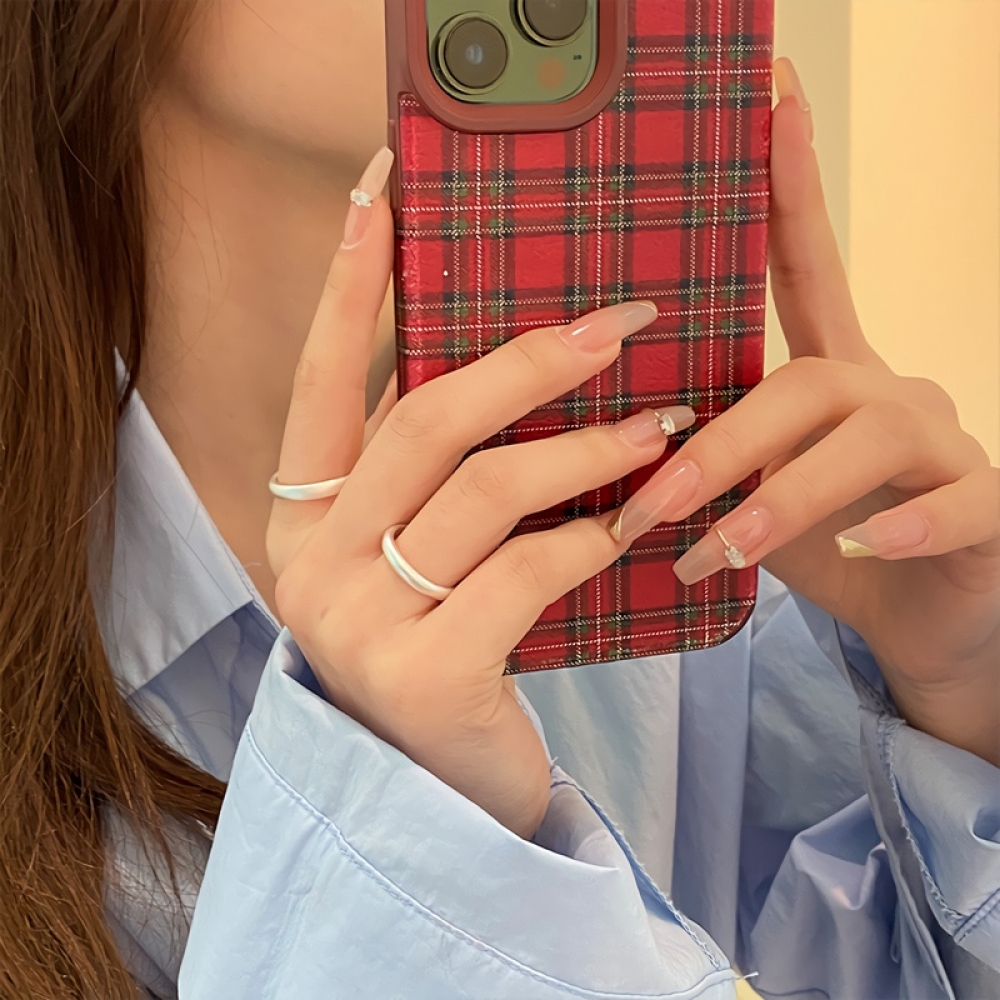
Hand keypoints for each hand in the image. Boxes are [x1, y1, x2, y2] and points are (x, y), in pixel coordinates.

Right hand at [266, 151, 692, 837]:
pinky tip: (637, 522)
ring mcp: (358, 624)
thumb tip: (522, 364)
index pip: (322, 380)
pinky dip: (593, 539)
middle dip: (530, 361)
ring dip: (588, 448)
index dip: (352, 286)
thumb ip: (441, 475)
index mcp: (305, 519)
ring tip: (666, 423)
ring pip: (488, 492)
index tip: (380, 191)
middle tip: (621, 324)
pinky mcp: (424, 676)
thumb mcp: (424, 555)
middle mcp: (312, 563)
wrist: (442, 792)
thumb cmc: (446, 649)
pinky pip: (529, 574)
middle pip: (425, 421)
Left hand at [612, 60, 999, 764]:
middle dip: (721, 442)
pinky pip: (959, 498)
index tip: (773, 93)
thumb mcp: (753, 494)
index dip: (790, 183)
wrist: (917, 622)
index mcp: (830, 375)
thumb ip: (711, 456)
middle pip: (806, 377)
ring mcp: (944, 442)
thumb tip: (614, 439)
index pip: (807, 265)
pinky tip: (868, 545)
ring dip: (784, 494)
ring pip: (869, 434)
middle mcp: (888, 388)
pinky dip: (909, 521)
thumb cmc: (825, 545)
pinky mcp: (988, 504)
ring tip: (719, 551)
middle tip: (650, 506)